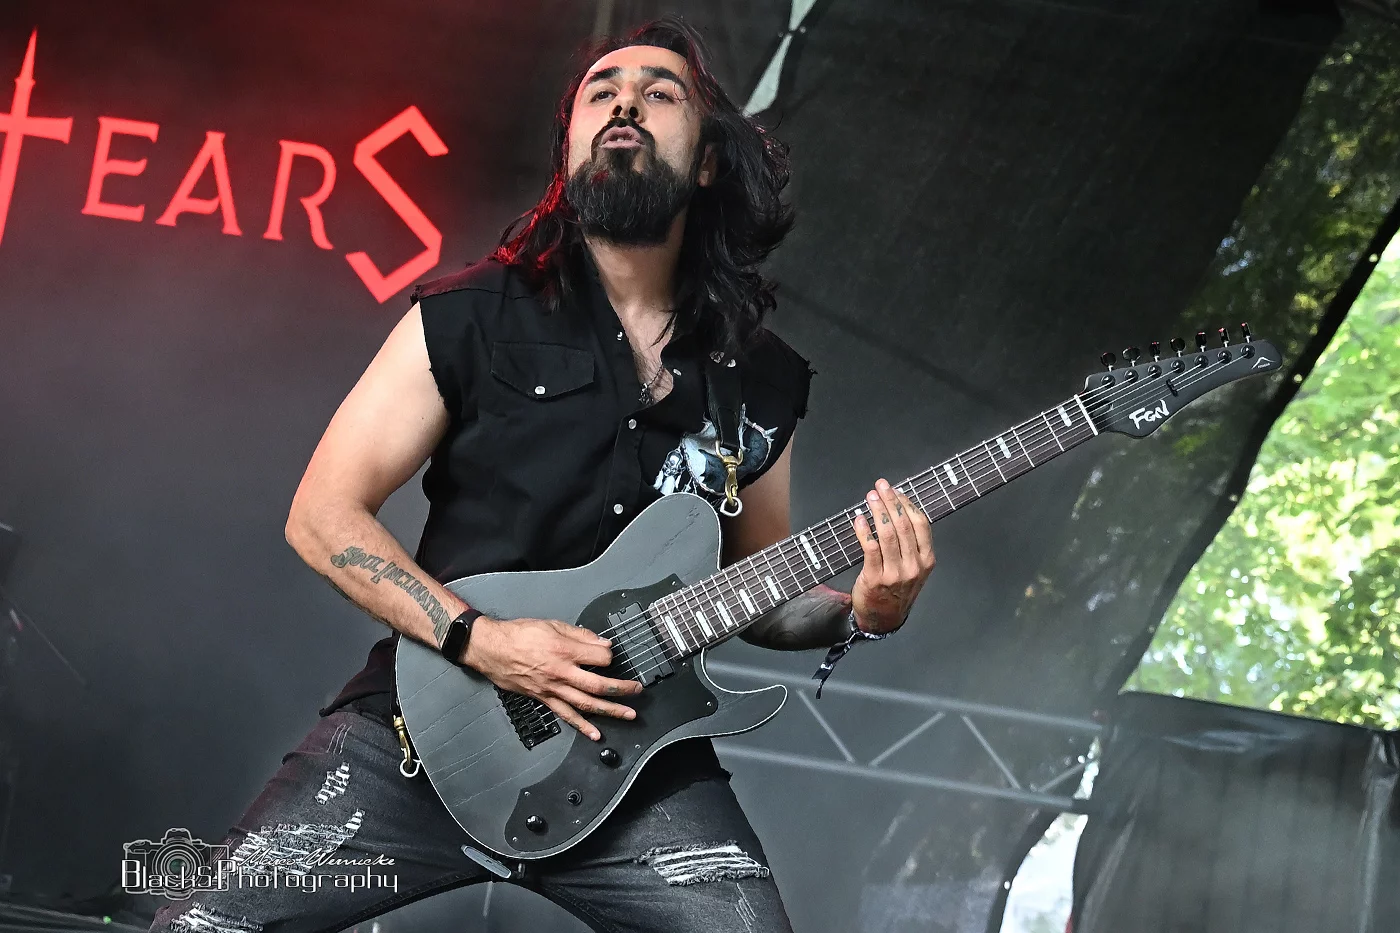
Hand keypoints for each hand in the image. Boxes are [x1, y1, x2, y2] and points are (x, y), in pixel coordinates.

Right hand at [462, 617, 643, 740]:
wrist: (492, 649)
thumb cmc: (519, 634)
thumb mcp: (552, 625)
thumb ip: (580, 635)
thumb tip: (602, 643)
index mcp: (565, 650)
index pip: (600, 658)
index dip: (610, 656)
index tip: (611, 655)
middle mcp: (561, 672)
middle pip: (598, 685)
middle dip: (622, 689)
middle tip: (637, 690)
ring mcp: (553, 689)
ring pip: (586, 704)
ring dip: (610, 710)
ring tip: (629, 714)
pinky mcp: (544, 699)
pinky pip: (566, 715)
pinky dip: (582, 726)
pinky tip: (595, 734)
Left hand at [851, 478, 935, 632]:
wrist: (883, 618)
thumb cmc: (897, 589)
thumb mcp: (914, 568)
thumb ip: (912, 544)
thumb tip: (898, 509)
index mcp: (926, 560)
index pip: (921, 524)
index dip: (907, 504)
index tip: (896, 491)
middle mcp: (913, 566)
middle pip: (903, 525)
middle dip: (891, 501)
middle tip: (881, 486)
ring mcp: (895, 574)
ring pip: (887, 534)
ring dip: (877, 511)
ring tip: (870, 498)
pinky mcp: (876, 578)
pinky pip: (870, 548)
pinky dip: (864, 530)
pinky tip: (859, 519)